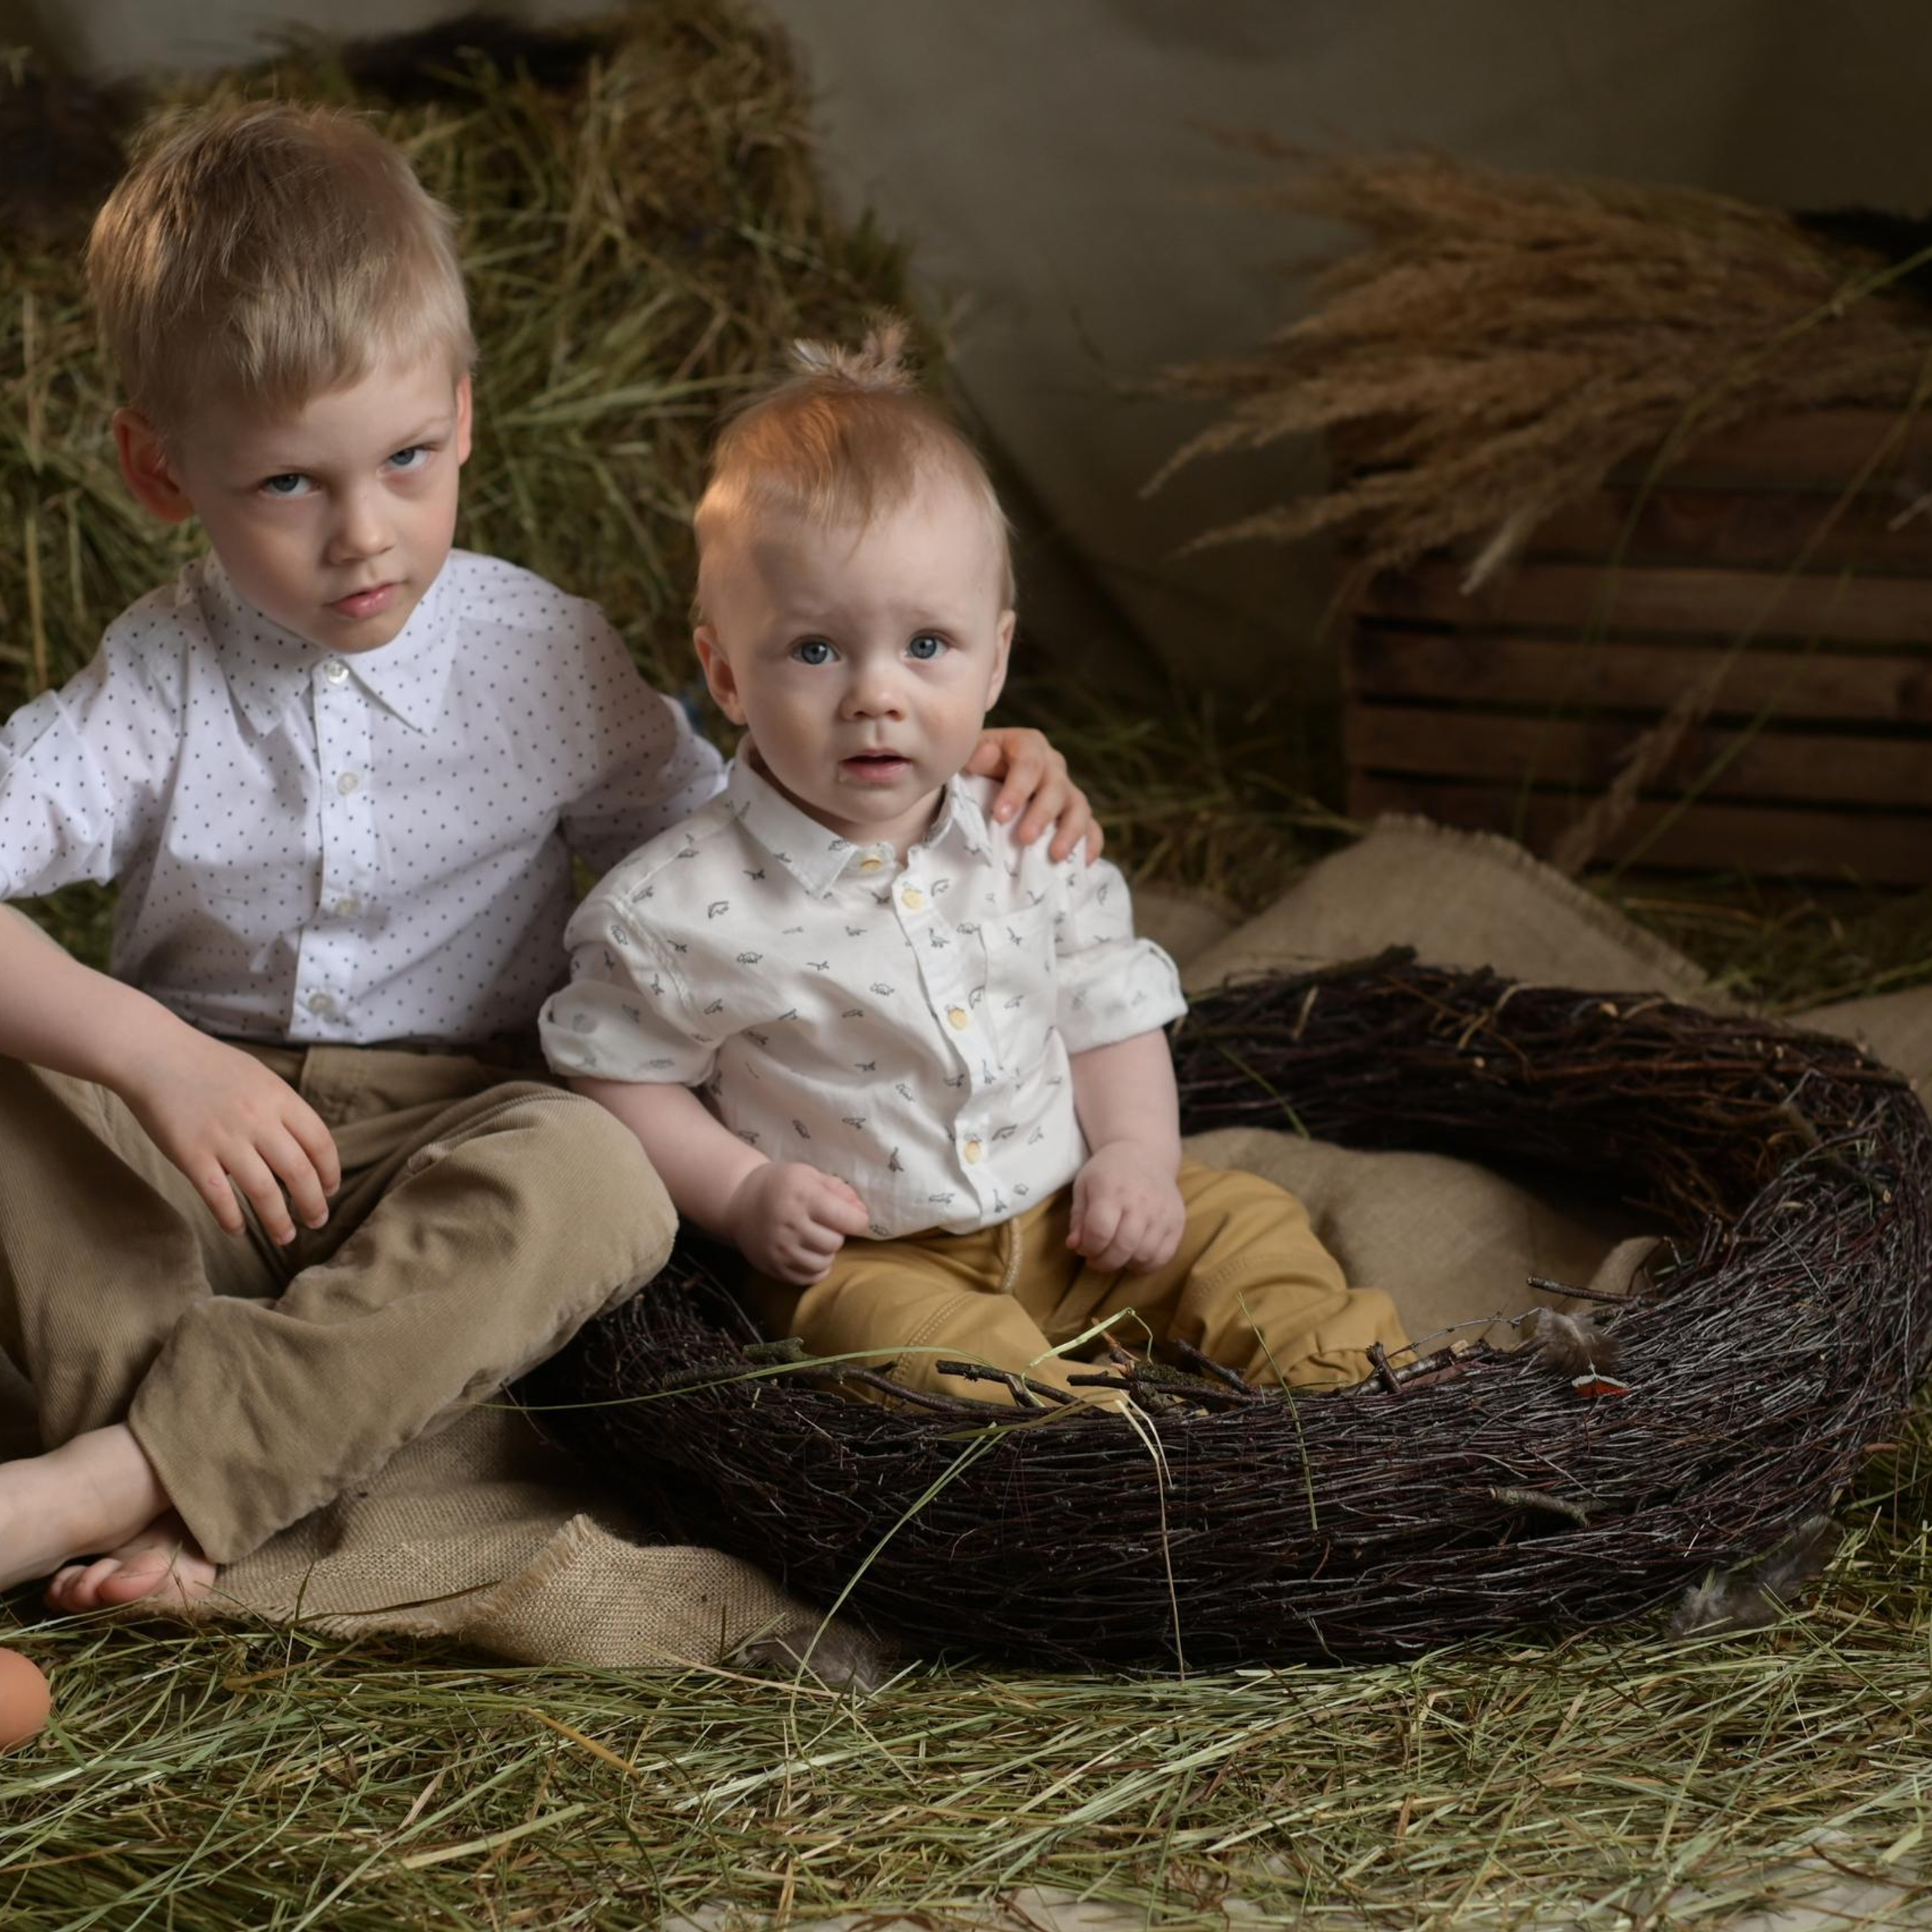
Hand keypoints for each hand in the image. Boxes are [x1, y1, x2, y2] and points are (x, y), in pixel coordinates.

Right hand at [118, 1026, 340, 1243]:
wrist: (154, 1054)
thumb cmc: (208, 1066)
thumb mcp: (258, 1078)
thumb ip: (281, 1110)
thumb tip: (300, 1148)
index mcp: (280, 1098)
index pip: (320, 1143)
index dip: (330, 1172)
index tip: (330, 1190)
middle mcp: (258, 1119)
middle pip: (299, 1172)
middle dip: (313, 1204)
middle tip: (317, 1222)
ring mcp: (224, 1138)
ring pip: (263, 1191)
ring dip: (278, 1221)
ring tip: (285, 1237)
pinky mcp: (191, 1154)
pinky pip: (218, 1196)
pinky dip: (231, 1219)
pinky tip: (238, 1231)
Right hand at [728, 1161, 869, 1283]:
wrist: (740, 1202)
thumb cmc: (782, 1185)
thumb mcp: (810, 1175)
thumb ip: (840, 1191)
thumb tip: (862, 1213)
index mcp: (803, 1197)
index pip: (846, 1218)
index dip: (857, 1220)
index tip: (853, 1217)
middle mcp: (790, 1225)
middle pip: (835, 1242)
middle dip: (837, 1234)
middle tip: (826, 1226)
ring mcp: (780, 1249)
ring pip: (823, 1262)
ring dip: (826, 1252)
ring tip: (816, 1239)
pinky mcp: (774, 1267)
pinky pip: (808, 1278)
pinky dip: (815, 1268)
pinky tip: (809, 1253)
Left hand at [965, 727, 1102, 862]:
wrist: (980, 783)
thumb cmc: (972, 770)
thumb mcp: (965, 756)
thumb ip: (971, 754)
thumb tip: (985, 755)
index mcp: (1027, 746)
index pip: (1028, 763)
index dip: (1017, 789)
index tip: (1000, 816)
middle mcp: (1052, 765)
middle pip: (1055, 786)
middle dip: (1041, 814)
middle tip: (1025, 839)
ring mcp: (1066, 790)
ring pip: (1079, 806)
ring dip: (1070, 831)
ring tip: (1056, 856)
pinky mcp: (1073, 814)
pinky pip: (1091, 827)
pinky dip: (1091, 843)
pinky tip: (1083, 862)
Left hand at [1068, 1143, 1183, 1273]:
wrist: (1145, 1154)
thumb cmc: (1108, 1172)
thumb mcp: (1084, 1186)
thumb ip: (1078, 1218)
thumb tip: (1075, 1246)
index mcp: (1112, 1190)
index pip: (1100, 1232)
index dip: (1088, 1248)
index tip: (1084, 1248)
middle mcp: (1140, 1202)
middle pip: (1123, 1247)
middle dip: (1104, 1262)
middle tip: (1096, 1260)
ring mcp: (1162, 1213)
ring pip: (1143, 1256)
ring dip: (1124, 1264)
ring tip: (1115, 1255)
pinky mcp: (1177, 1222)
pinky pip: (1163, 1256)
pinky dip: (1146, 1265)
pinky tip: (1134, 1257)